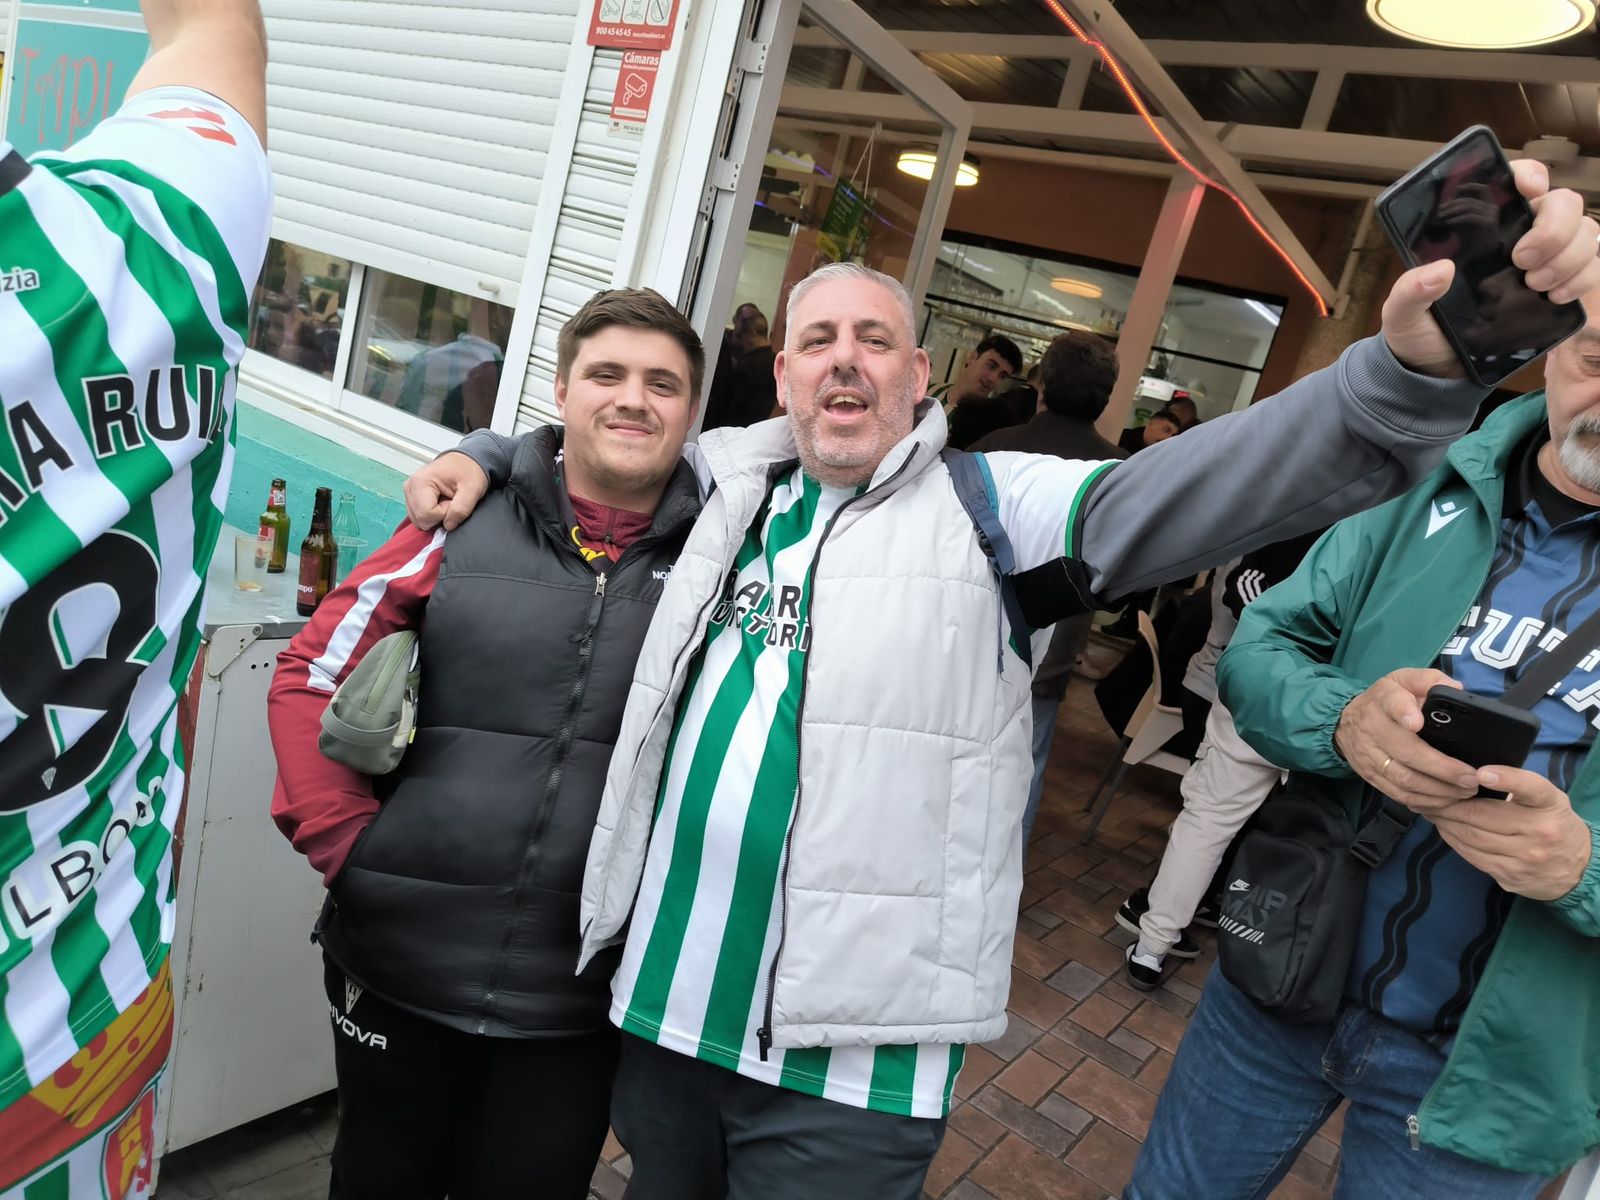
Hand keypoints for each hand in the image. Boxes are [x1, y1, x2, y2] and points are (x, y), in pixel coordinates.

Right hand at [403, 451, 487, 530]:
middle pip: (421, 519)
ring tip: (447, 500)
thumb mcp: (472, 489)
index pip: (426, 515)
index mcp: (421, 482)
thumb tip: (448, 525)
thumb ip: (461, 510)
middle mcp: (411, 486)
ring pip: (419, 520)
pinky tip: (441, 502)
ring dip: (436, 515)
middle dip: (439, 516)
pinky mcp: (413, 497)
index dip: (444, 513)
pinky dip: (432, 514)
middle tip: (451, 501)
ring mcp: (410, 492)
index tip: (453, 501)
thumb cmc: (468, 469)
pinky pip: (420, 516)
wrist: (467, 461)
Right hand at [1334, 668, 1478, 811]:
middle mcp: (1373, 729)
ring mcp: (1370, 756)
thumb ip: (1429, 680)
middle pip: (1406, 752)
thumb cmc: (1384, 701)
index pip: (1392, 704)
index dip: (1404, 713)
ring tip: (1466, 791)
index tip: (1417, 722)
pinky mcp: (1371, 777)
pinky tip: (1446, 800)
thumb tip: (1456, 689)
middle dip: (1442, 768)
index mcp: (1384, 700)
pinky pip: (1398, 794)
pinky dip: (1425, 801)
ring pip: (1404, 779)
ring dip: (1438, 789)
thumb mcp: (1402, 680)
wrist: (1343, 723)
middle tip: (1472, 777)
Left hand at [1382, 160, 1599, 377]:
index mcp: (1482, 227)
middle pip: (1563, 203)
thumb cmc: (1419, 329)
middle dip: (1554, 227)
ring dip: (1570, 255)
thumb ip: (1410, 290)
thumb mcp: (1402, 311)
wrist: (1437, 368)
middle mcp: (1518, 236)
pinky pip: (1592, 270)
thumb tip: (1439, 271)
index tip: (1528, 189)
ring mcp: (1545, 260)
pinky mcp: (1560, 289)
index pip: (1518, 181)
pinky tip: (1556, 297)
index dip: (1531, 174)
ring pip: (1585, 233)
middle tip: (1522, 260)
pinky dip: (1583, 279)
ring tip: (1536, 285)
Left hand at [1429, 767, 1593, 900]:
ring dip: (1445, 822)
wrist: (1577, 869)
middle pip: (1481, 815)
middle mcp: (1540, 832)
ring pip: (1471, 837)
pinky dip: (1453, 840)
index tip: (1480, 773)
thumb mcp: (1547, 800)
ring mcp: (1525, 858)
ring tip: (1432, 811)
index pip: (1530, 788)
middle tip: (1431, 794)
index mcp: (1549, 805)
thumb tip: (1469, 775)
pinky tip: (1446, 829)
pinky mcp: (1511, 876)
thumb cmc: (1552, 823)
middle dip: (1449, 804)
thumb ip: (1518, 787)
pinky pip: (1472, 856)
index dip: (1505, 779)